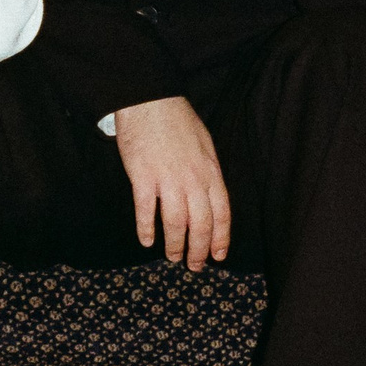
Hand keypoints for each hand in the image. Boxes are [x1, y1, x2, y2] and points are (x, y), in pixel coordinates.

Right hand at [110, 96, 230, 269]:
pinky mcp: (143, 177)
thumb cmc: (177, 119)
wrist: (150, 100)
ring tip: (171, 256)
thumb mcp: (205, 144)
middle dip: (198, 250)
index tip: (218, 256)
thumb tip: (209, 196)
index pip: (221, 214)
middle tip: (194, 265)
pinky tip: (146, 240)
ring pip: (176, 223)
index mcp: (211, 172)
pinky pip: (146, 211)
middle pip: (201, 225)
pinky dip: (146, 229)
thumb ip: (208, 172)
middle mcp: (193, 180)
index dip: (220, 239)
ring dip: (174, 245)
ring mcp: (168, 180)